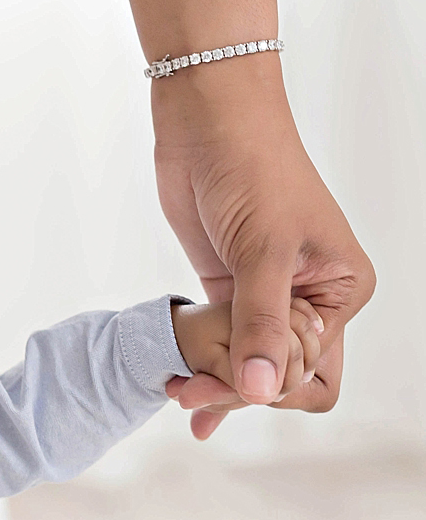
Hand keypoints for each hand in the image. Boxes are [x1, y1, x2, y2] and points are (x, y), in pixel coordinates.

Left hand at [152, 60, 374, 438]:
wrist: (209, 120)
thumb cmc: (253, 168)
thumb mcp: (262, 251)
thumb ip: (261, 325)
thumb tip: (263, 391)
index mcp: (341, 290)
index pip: (316, 369)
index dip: (271, 388)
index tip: (222, 386)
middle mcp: (311, 297)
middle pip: (284, 374)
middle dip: (240, 391)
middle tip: (188, 398)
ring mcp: (267, 294)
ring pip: (251, 362)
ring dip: (218, 384)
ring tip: (178, 397)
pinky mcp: (228, 286)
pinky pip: (223, 341)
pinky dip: (205, 366)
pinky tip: (179, 390)